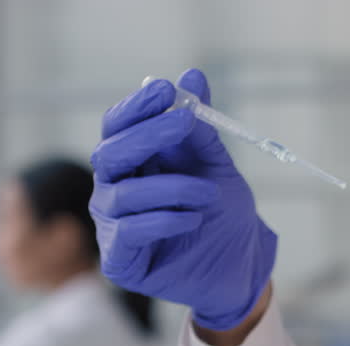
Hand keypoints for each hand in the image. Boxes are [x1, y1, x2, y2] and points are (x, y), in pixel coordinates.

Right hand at [89, 69, 276, 330]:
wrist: (239, 266)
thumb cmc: (222, 213)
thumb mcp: (216, 165)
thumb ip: (200, 127)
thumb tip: (192, 76)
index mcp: (132, 163)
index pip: (117, 127)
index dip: (137, 107)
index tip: (166, 90)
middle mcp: (113, 190)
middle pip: (110, 154)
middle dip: (148, 135)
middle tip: (185, 122)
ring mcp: (112, 226)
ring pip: (124, 194)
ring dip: (172, 188)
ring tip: (208, 193)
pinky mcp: (119, 261)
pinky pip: (130, 231)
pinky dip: (165, 220)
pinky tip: (192, 220)